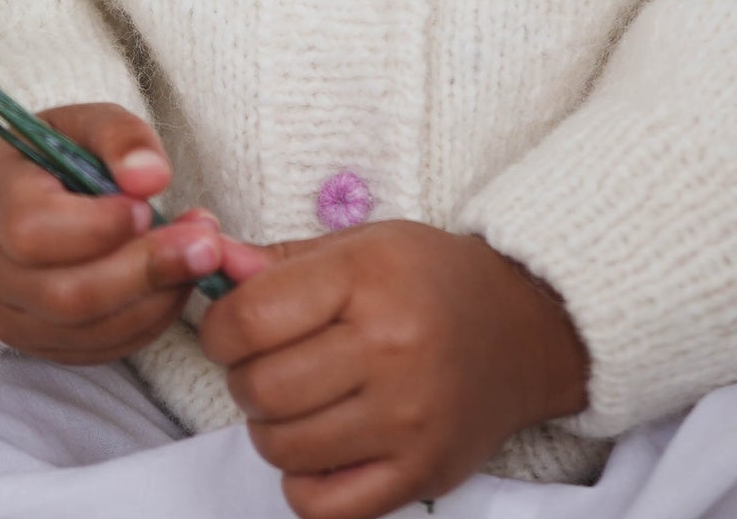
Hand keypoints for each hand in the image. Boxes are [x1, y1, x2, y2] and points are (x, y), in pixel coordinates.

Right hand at [0, 101, 251, 364]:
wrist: (30, 195)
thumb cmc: (60, 155)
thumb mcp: (88, 123)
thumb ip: (121, 138)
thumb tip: (152, 178)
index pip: (31, 231)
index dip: (96, 227)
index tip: (147, 208)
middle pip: (65, 294)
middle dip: (144, 271)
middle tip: (205, 245)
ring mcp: (9, 316)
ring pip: (86, 330)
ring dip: (156, 298)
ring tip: (200, 258)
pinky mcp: (39, 345)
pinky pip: (99, 349)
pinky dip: (148, 320)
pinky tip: (177, 283)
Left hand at [199, 218, 590, 518]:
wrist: (523, 327)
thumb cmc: (431, 279)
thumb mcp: (362, 244)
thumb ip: (281, 261)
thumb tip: (213, 267)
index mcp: (369, 279)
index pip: (249, 320)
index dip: (221, 327)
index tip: (234, 327)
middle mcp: (390, 349)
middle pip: (261, 388)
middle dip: (245, 377)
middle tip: (269, 363)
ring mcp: (407, 419)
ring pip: (283, 449)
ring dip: (272, 428)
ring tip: (299, 401)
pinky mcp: (420, 473)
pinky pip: (321, 506)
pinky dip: (303, 482)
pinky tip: (321, 447)